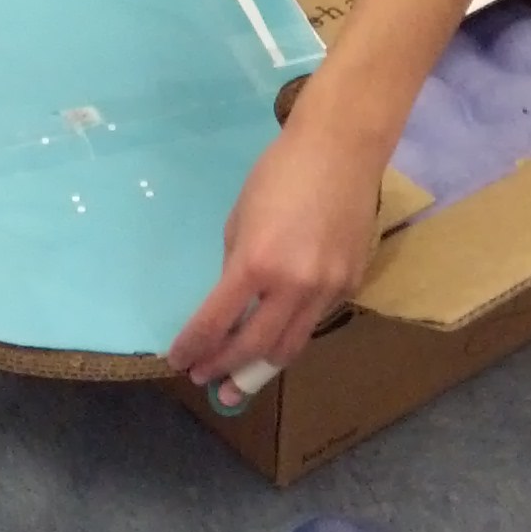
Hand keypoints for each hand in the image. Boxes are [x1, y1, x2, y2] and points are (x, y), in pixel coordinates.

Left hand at [168, 92, 386, 396]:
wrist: (341, 150)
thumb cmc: (279, 174)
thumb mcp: (240, 220)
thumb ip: (235, 267)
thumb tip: (230, 304)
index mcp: (255, 264)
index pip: (216, 322)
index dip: (195, 347)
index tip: (179, 361)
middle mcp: (293, 285)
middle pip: (254, 347)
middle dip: (226, 368)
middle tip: (208, 381)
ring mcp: (327, 289)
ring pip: (291, 346)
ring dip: (261, 367)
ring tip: (240, 381)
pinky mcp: (351, 284)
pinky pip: (315, 321)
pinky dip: (291, 333)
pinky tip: (276, 337)